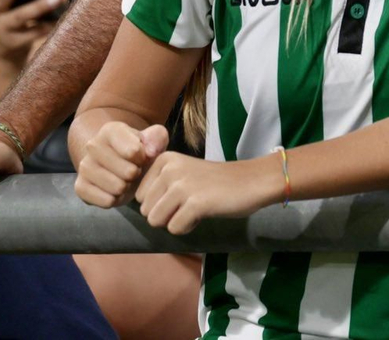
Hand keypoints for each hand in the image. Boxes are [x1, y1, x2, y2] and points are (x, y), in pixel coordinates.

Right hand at [76, 122, 168, 208]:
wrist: (120, 164)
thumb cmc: (139, 151)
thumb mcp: (153, 139)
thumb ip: (157, 138)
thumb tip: (149, 153)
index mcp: (111, 130)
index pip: (134, 151)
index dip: (143, 159)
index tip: (141, 157)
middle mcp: (93, 145)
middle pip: (127, 172)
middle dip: (136, 174)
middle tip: (133, 171)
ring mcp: (84, 166)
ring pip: (117, 187)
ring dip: (126, 188)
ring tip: (125, 180)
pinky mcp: (80, 187)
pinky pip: (106, 201)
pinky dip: (115, 200)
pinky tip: (115, 191)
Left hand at [134, 151, 281, 234]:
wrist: (252, 181)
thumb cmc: (216, 181)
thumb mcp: (182, 172)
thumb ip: (159, 183)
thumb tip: (136, 206)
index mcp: (163, 160)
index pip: (139, 197)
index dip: (159, 203)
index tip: (181, 194)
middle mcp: (169, 168)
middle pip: (146, 211)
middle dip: (166, 215)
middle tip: (191, 202)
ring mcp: (182, 184)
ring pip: (156, 221)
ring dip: (176, 221)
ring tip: (196, 208)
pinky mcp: (195, 202)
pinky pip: (175, 228)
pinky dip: (188, 227)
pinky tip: (204, 213)